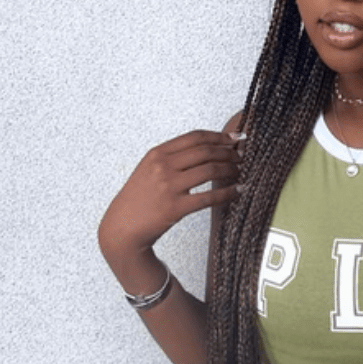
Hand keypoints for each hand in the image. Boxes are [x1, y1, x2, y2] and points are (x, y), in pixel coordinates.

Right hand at [98, 130, 242, 258]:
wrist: (122, 227)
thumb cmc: (138, 198)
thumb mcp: (148, 169)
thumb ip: (172, 157)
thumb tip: (206, 148)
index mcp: (157, 153)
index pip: (195, 137)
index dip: (219, 136)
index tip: (234, 137)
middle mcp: (163, 167)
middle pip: (206, 151)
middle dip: (228, 152)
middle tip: (240, 156)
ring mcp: (169, 187)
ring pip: (210, 170)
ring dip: (230, 169)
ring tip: (239, 171)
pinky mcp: (176, 207)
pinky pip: (209, 197)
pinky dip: (228, 193)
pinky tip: (237, 191)